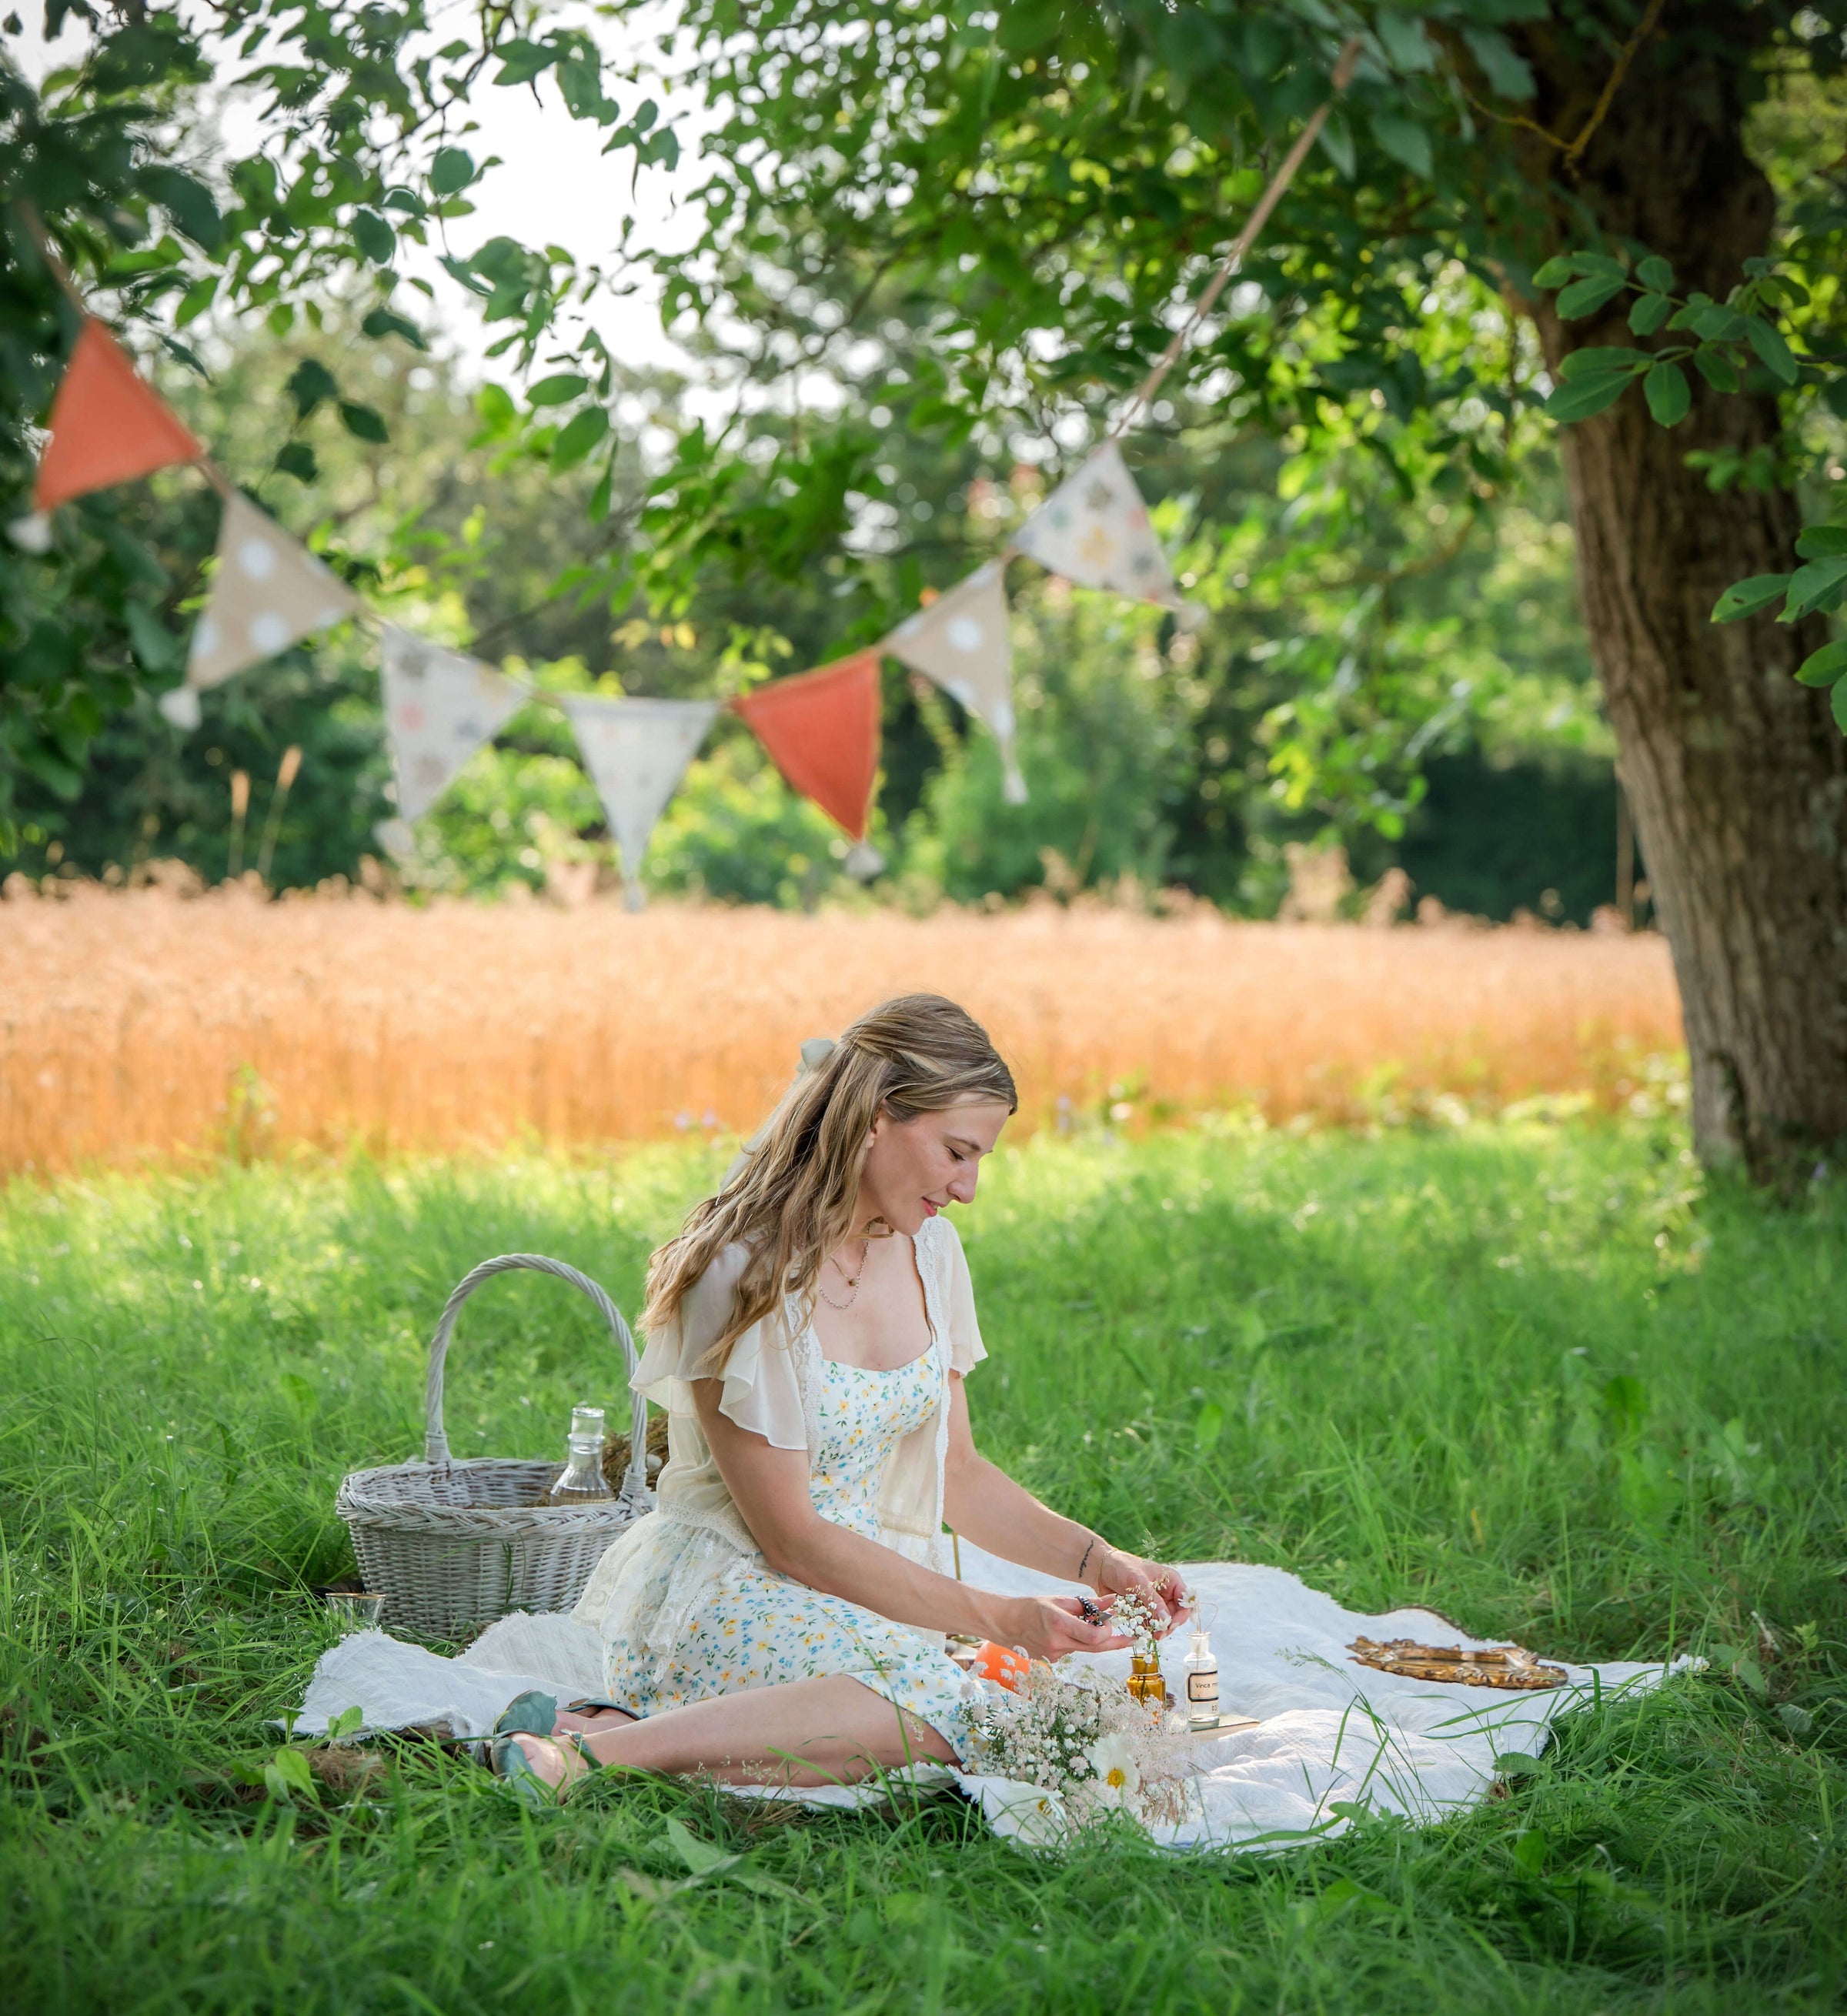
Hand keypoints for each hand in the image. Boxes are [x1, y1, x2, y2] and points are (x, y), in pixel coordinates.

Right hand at [990, 1594, 1133, 1662]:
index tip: (1111, 1620)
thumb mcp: (1059, 1600)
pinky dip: (1076, 1641)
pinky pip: (1073, 1651)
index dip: (1109, 1631)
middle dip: (1115, 1641)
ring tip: (1081, 1622)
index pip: (1096, 1637)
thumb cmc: (1030, 1607)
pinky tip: (1063, 1632)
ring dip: (1092, 1638)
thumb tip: (1112, 1601)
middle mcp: (1058, 1644)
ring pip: (1085, 1649)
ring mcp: (1055, 1656)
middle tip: (1130, 1637)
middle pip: (1097, 1648)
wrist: (1005, 1624)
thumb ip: (1087, 1604)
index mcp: (1059, 1624)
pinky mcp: (1053, 1662)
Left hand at [1092, 1546, 1192, 1637]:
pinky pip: (1149, 1624)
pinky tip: (1140, 1634)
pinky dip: (1146, 1630)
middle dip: (1168, 1626)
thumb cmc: (1122, 1567)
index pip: (1185, 1601)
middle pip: (1175, 1615)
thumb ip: (1154, 1601)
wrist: (1102, 1569)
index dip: (1182, 1615)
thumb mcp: (1139, 1582)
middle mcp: (1165, 1593)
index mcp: (1171, 1581)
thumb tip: (1166, 1620)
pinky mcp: (1143, 1610)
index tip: (1170, 1625)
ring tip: (1149, 1636)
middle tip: (1158, 1635)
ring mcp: (1154, 1603)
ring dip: (1157, 1630)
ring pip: (1162, 1622)